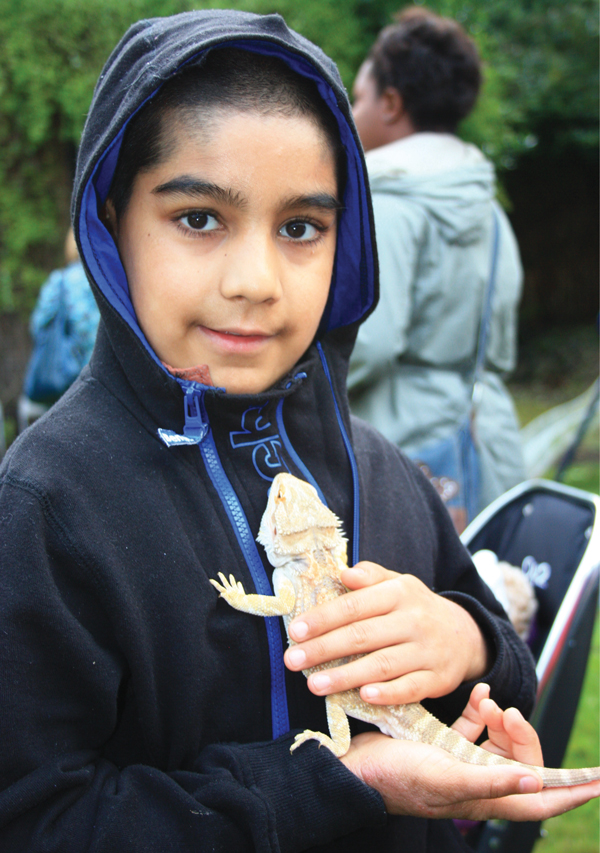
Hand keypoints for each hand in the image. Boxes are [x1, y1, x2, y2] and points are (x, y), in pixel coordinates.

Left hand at [284, 562, 488, 704]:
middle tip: (292, 660)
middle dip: (324, 649)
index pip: (355, 605)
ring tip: (315, 685)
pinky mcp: (438, 678)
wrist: (465, 635)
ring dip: (346, 676)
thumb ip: (370, 576)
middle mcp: (414, 620)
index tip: (296, 630)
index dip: (324, 618)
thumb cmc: (416, 608)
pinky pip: (410, 687)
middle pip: (363, 636)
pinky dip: (388, 693)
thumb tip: (342, 573)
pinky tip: (363, 696)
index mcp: (399, 593)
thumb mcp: (397, 583)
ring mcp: (427, 651)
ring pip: (382, 665)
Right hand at [339, 685, 599, 819]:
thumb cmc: (401, 777)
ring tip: (489, 701)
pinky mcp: (442, 747)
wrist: (358, 766)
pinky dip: (478, 712)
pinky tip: (478, 694)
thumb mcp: (449, 778)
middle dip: (523, 737)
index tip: (599, 779)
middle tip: (507, 712)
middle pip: (522, 764)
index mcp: (487, 798)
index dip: (573, 791)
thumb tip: (538, 783)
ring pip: (498, 745)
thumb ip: (494, 781)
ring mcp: (461, 764)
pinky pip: (472, 729)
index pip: (542, 800)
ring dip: (500, 721)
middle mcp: (480, 784)